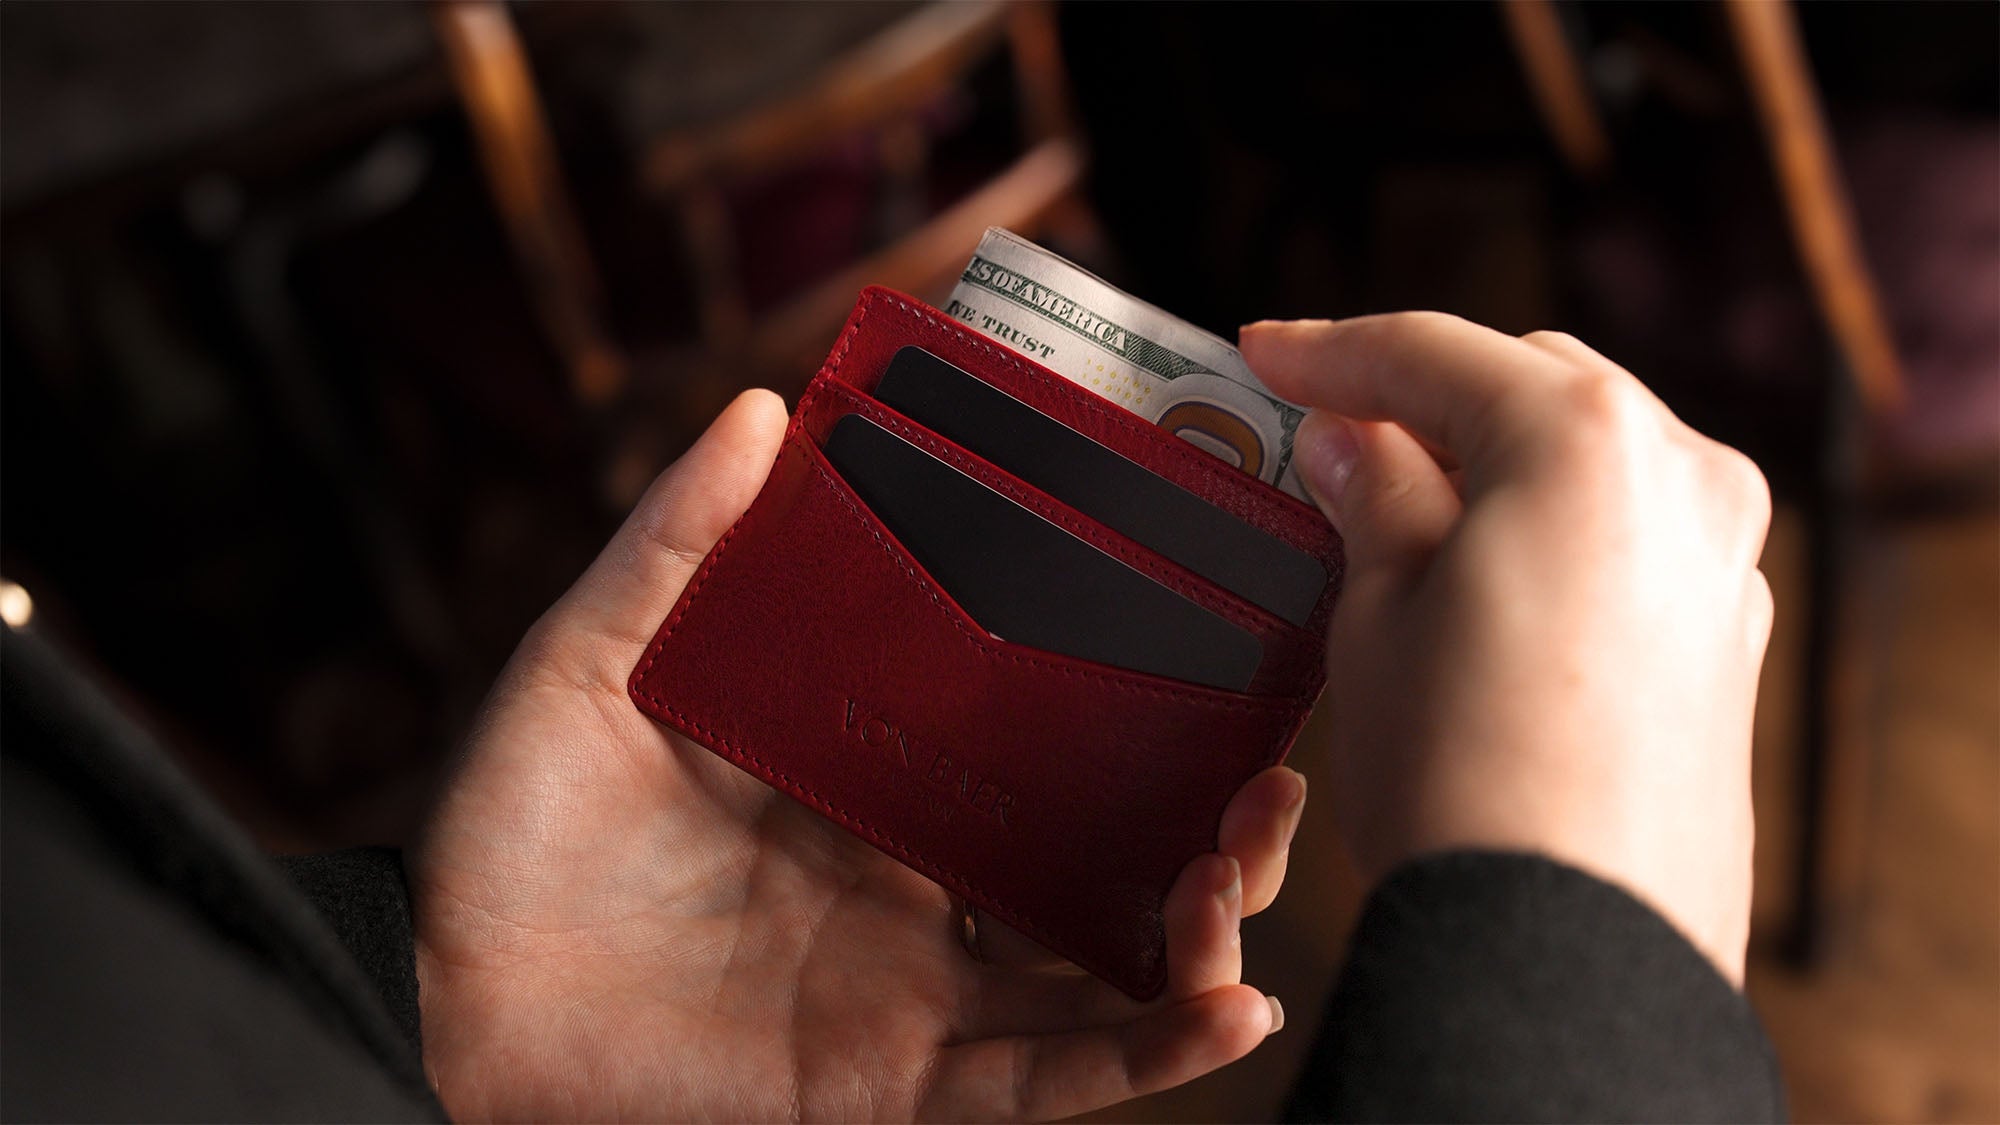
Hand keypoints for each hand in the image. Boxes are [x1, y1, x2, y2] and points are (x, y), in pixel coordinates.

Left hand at [409, 390, 1300, 1120]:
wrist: (443, 993)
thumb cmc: (512, 825)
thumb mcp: (594, 662)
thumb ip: (677, 544)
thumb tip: (767, 408)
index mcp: (876, 781)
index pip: (1038, 741)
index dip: (1138, 710)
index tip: (1228, 651)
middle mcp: (919, 887)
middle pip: (1102, 861)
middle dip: (1207, 828)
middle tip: (1272, 776)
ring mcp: (915, 992)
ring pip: (1100, 972)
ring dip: (1200, 933)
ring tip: (1249, 867)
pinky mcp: (893, 1086)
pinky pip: (1041, 1083)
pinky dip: (1142, 1060)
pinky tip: (1228, 1013)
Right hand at [1240, 315, 1771, 983]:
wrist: (1567, 947)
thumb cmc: (1465, 780)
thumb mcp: (1378, 612)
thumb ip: (1372, 498)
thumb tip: (1354, 444)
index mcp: (1587, 439)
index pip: (1433, 355)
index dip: (1331, 351)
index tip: (1267, 354)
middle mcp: (1683, 476)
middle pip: (1530, 383)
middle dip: (1424, 399)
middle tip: (1326, 430)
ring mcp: (1724, 559)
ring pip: (1591, 455)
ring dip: (1493, 459)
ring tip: (1396, 505)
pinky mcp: (1730, 636)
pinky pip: (1629, 533)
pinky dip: (1553, 525)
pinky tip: (1480, 570)